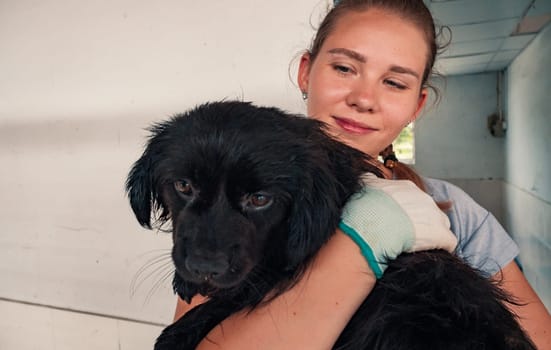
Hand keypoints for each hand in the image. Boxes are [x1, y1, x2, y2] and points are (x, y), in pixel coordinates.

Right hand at [339, 173, 457, 277]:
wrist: (372, 225)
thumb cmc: (365, 208)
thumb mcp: (365, 186)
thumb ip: (370, 178)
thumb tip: (368, 175)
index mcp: (407, 188)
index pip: (415, 199)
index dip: (408, 212)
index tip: (398, 221)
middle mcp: (424, 198)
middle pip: (429, 211)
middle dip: (420, 222)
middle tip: (405, 234)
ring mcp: (434, 216)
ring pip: (442, 224)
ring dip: (432, 234)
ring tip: (418, 245)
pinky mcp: (441, 235)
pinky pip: (448, 242)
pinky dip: (442, 247)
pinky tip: (431, 253)